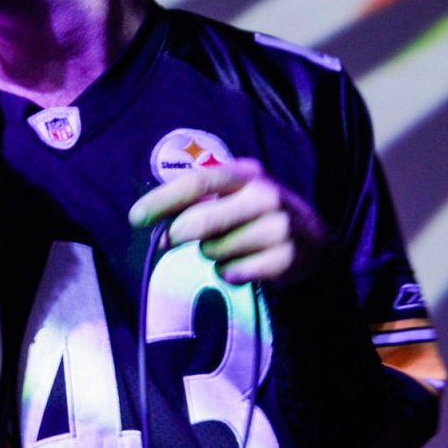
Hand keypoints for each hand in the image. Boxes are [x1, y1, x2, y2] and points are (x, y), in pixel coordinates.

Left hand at [128, 158, 326, 285]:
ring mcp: (278, 227)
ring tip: (230, 248)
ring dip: (212, 255)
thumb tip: (158, 230)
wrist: (313, 240)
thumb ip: (197, 205)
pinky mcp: (285, 258)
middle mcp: (264, 195)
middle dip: (178, 235)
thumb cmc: (258, 215)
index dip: (161, 200)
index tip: (134, 217)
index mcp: (246, 173)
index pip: (196, 182)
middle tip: (172, 240)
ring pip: (214, 251)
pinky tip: (245, 264)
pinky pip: (234, 273)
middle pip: (199, 221)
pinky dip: (230, 274)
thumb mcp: (233, 197)